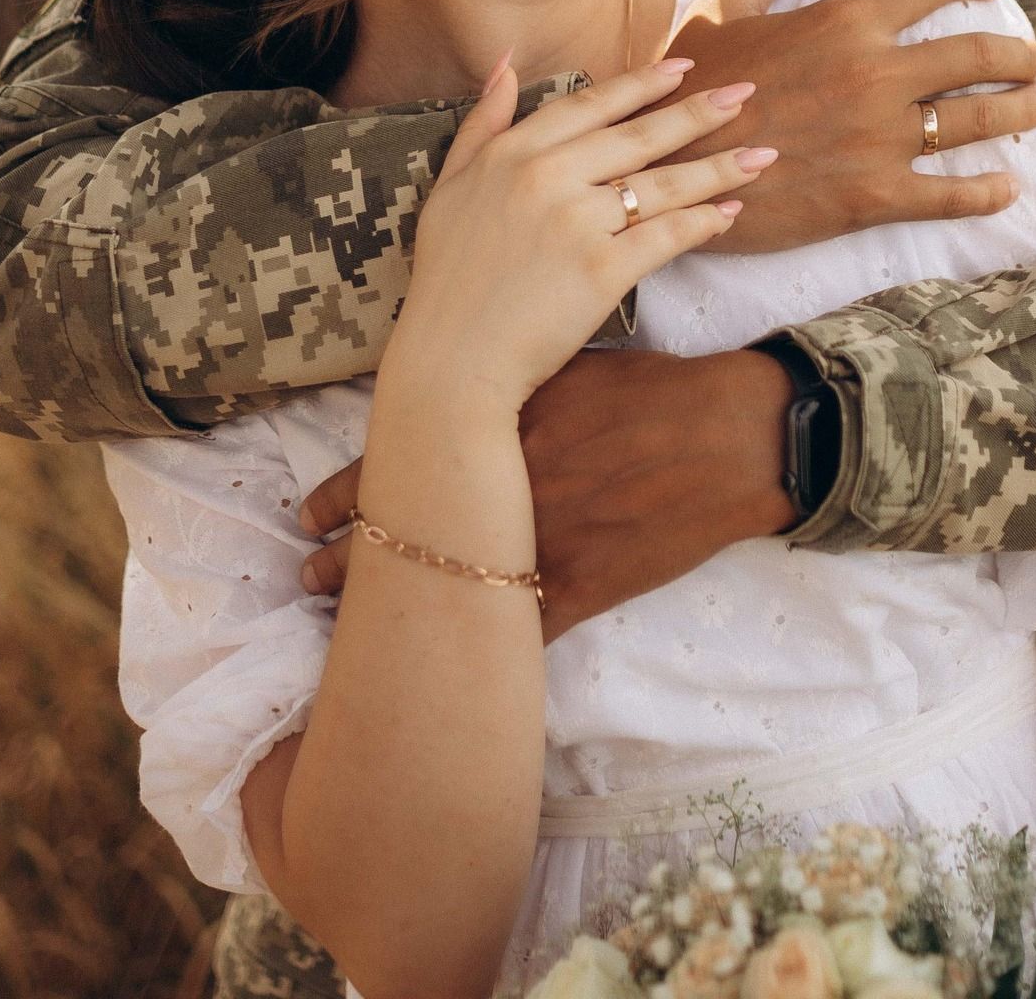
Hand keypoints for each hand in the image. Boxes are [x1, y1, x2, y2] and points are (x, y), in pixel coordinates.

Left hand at [299, 344, 795, 640]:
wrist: (729, 435)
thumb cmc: (652, 391)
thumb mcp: (568, 367)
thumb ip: (511, 385)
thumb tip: (459, 387)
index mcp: (499, 426)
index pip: (397, 465)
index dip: (346, 493)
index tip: (308, 513)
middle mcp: (506, 488)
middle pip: (407, 533)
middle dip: (350, 561)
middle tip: (306, 579)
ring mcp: (542, 543)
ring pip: (449, 589)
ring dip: (394, 612)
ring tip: (345, 632)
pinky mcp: (584, 588)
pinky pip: (519, 630)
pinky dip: (478, 649)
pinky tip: (442, 668)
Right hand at [387, 53, 778, 411]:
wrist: (452, 357)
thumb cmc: (448, 277)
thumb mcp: (449, 186)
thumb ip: (482, 122)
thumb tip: (506, 62)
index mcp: (512, 154)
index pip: (589, 105)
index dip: (641, 85)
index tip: (683, 67)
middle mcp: (547, 177)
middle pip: (639, 137)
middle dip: (699, 113)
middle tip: (746, 94)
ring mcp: (577, 222)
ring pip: (662, 184)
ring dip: (719, 168)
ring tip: (763, 155)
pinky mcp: (602, 270)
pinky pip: (666, 236)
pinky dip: (703, 222)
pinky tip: (732, 212)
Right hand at [662, 0, 1035, 252]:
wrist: (668, 172)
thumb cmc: (688, 91)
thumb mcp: (719, 14)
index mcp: (842, 21)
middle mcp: (874, 73)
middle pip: (977, 53)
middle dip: (1018, 56)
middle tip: (1031, 62)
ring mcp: (880, 137)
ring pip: (980, 118)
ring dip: (1021, 110)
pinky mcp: (876, 197)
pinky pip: (953, 194)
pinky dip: (989, 191)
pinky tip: (1005, 187)